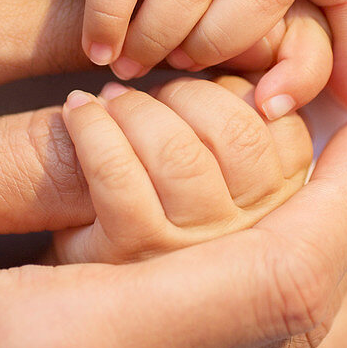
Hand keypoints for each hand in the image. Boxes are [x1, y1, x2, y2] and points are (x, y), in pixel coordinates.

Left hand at [53, 74, 312, 264]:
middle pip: (238, 134)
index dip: (237, 90)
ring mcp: (189, 254)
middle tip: (145, 92)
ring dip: (135, 109)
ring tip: (109, 103)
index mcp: (279, 212)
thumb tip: (258, 67)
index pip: (284, 131)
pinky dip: (93, 129)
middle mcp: (246, 240)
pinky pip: (118, 174)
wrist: (62, 280)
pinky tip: (78, 113)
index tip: (193, 90)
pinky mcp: (128, 255)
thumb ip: (241, 123)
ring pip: (178, 154)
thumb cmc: (142, 204)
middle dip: (185, 93)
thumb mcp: (213, 168)